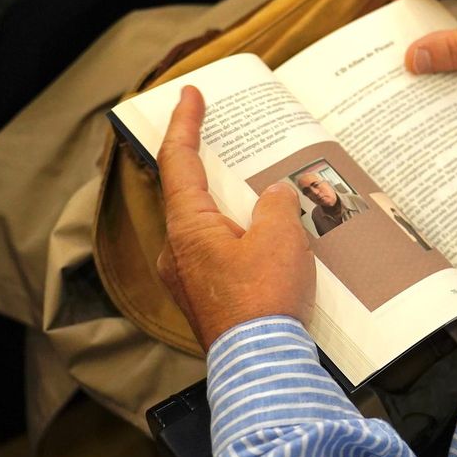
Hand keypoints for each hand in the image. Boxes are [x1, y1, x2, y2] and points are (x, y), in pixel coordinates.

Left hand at [156, 86, 314, 350]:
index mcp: (187, 226)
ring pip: (208, 228)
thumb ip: (273, 204)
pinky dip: (240, 240)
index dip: (184, 122)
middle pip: (191, 194)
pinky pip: (220, 255)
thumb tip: (273, 197)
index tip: (190, 94)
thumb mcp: (279, 234)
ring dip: (234, 210)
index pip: (178, 161)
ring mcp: (188, 278)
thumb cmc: (264, 298)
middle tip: (232, 143)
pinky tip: (270, 243)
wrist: (261, 363)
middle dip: (213, 169)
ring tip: (268, 198)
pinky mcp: (206, 299)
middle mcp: (177, 250)